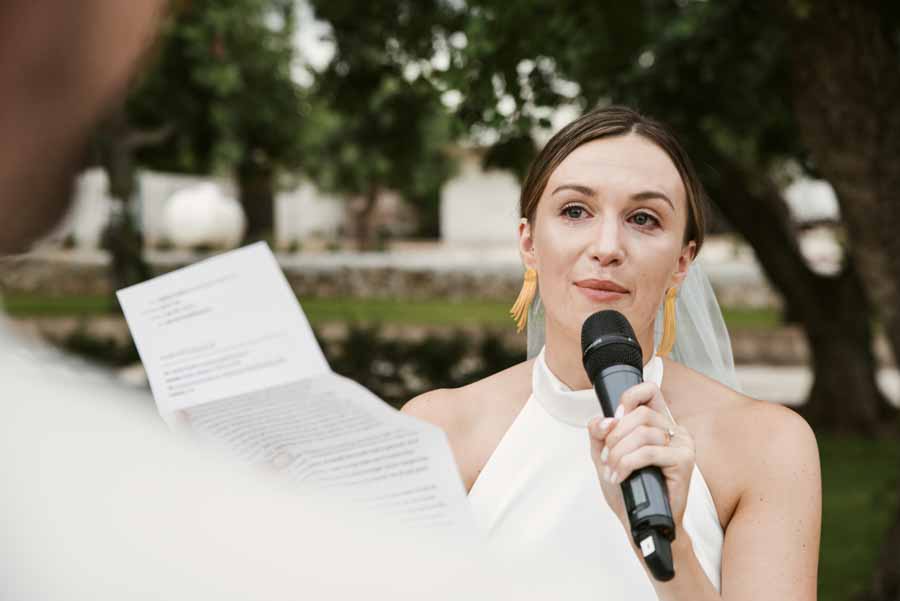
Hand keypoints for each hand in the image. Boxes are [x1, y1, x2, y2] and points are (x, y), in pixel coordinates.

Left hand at [587, 381, 694, 535]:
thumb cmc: (628, 488)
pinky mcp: (684, 461)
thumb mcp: (605, 454)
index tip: (614, 421)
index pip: (649, 391)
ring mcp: (683, 444)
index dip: (629, 398)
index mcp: (659, 422)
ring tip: (612, 470)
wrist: (640, 521)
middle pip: (641, 414)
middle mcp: (675, 429)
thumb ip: (599, 433)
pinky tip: (620, 476)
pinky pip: (649, 452)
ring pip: (644, 433)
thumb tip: (605, 420)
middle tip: (606, 458)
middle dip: (616, 436)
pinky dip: (627, 464)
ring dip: (619, 453)